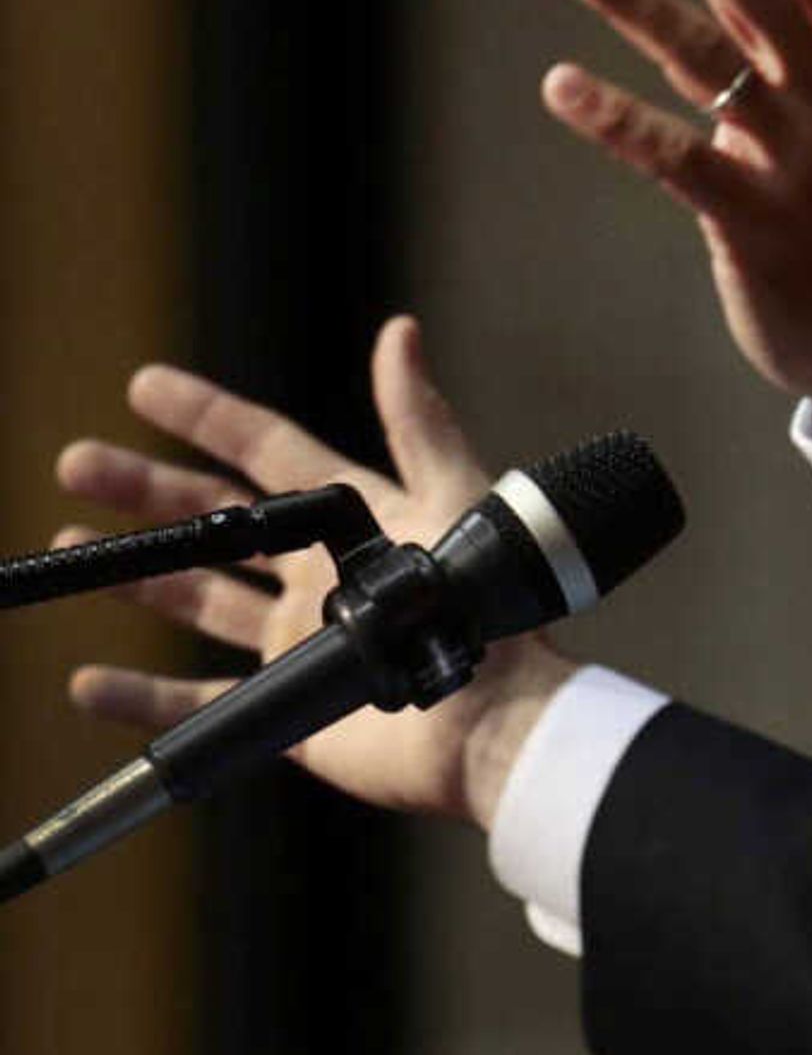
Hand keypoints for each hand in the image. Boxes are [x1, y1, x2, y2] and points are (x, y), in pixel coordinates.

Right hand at [49, 317, 575, 830]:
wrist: (498, 723)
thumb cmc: (487, 611)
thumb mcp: (453, 499)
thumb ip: (418, 421)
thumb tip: (398, 331)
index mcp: (356, 524)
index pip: (269, 454)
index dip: (210, 418)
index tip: (144, 386)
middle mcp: (321, 579)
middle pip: (216, 522)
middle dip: (146, 491)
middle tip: (77, 463)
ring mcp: (302, 644)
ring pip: (198, 599)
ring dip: (136, 575)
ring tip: (69, 550)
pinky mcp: (293, 711)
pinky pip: (203, 704)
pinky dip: (142, 696)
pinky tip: (89, 680)